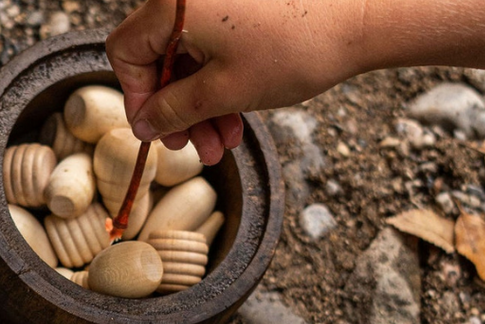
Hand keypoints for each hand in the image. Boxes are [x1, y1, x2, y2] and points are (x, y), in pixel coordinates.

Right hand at [105, 0, 364, 163]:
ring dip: (201, 107)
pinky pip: (214, 49)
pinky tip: (236, 118)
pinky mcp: (240, 6)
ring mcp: (217, 0)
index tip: (157, 130)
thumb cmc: (293, 49)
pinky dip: (220, 85)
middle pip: (159, 57)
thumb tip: (142, 125)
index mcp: (176, 4)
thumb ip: (172, 110)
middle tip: (194, 146)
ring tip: (222, 142)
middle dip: (176, 110)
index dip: (137, 97)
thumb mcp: (222, 92)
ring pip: (189, 59)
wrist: (358, 20)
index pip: (126, 51)